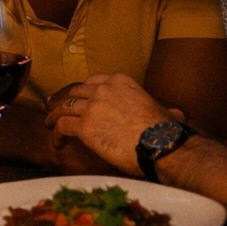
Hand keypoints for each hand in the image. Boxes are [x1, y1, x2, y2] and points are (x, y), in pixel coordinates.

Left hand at [47, 73, 172, 174]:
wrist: (162, 144)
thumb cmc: (165, 132)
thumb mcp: (159, 108)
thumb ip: (155, 107)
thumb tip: (176, 115)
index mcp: (120, 82)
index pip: (92, 81)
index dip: (80, 91)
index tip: (75, 97)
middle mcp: (104, 89)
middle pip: (75, 93)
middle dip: (63, 101)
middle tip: (55, 109)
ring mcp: (92, 106)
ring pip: (64, 108)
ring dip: (54, 117)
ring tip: (50, 125)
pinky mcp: (85, 126)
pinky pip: (62, 127)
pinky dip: (57, 134)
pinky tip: (58, 143)